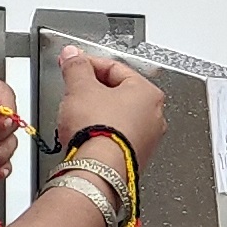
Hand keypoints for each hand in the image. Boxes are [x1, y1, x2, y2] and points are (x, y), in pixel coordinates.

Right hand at [53, 44, 169, 163]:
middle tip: (72, 91)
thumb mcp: (80, 88)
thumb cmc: (98, 131)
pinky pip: (115, 137)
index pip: (115, 68)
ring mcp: (146, 139)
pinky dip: (100, 132)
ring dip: (95, 112)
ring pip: (116, 116)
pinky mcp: (133, 157)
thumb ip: (76, 67)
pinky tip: (85, 136)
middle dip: (92, 90)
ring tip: (76, 116)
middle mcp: (154, 116)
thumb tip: (73, 56)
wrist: (97, 170)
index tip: (73, 65)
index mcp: (148, 93)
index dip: (89, 64)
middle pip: (117, 93)